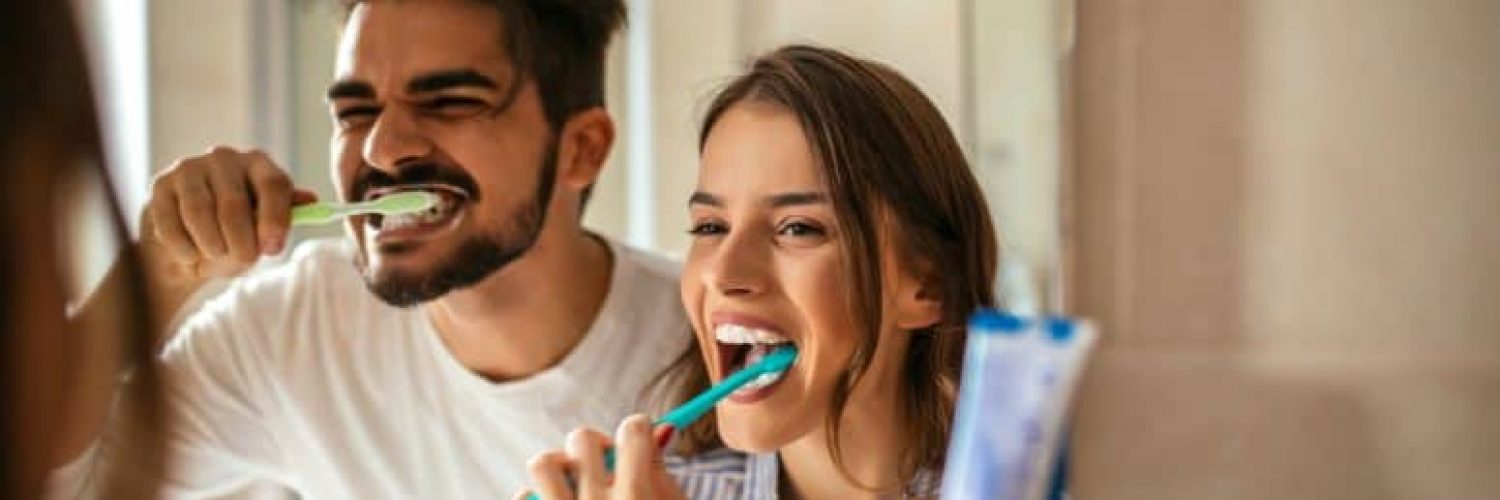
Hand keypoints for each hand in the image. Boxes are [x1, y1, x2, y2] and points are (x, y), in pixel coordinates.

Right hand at [142, 146, 315, 282]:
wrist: (188, 248)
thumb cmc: (235, 236)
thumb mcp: (265, 228)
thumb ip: (285, 217)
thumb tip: (312, 201)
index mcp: (260, 164)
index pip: (273, 184)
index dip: (274, 219)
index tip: (272, 249)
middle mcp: (225, 158)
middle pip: (234, 204)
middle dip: (240, 242)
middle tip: (244, 260)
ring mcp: (190, 168)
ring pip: (199, 212)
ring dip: (210, 245)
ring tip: (216, 256)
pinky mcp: (160, 185)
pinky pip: (170, 222)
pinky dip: (183, 248)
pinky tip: (191, 255)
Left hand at [517, 415, 683, 499]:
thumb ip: (664, 476)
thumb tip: (659, 429)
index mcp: (636, 499)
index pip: (634, 431)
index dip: (638, 427)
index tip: (637, 436)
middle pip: (583, 439)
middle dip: (598, 445)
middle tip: (607, 464)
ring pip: (543, 462)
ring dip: (561, 467)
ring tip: (574, 484)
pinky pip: (524, 497)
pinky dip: (538, 497)